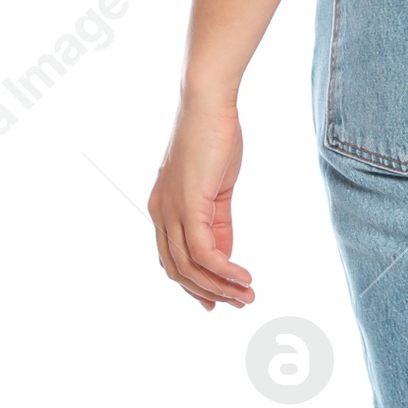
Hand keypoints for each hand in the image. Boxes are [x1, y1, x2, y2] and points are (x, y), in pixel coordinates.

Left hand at [148, 99, 253, 310]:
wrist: (209, 104)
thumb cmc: (214, 137)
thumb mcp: (217, 189)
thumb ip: (218, 222)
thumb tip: (224, 254)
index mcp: (164, 208)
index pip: (173, 258)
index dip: (195, 284)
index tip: (218, 301)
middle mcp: (161, 213)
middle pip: (177, 270)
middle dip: (208, 292)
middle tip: (237, 304)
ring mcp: (171, 210)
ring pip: (189, 267)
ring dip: (220, 287)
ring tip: (246, 296)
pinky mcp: (188, 205)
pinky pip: (204, 252)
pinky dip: (224, 270)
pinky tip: (244, 277)